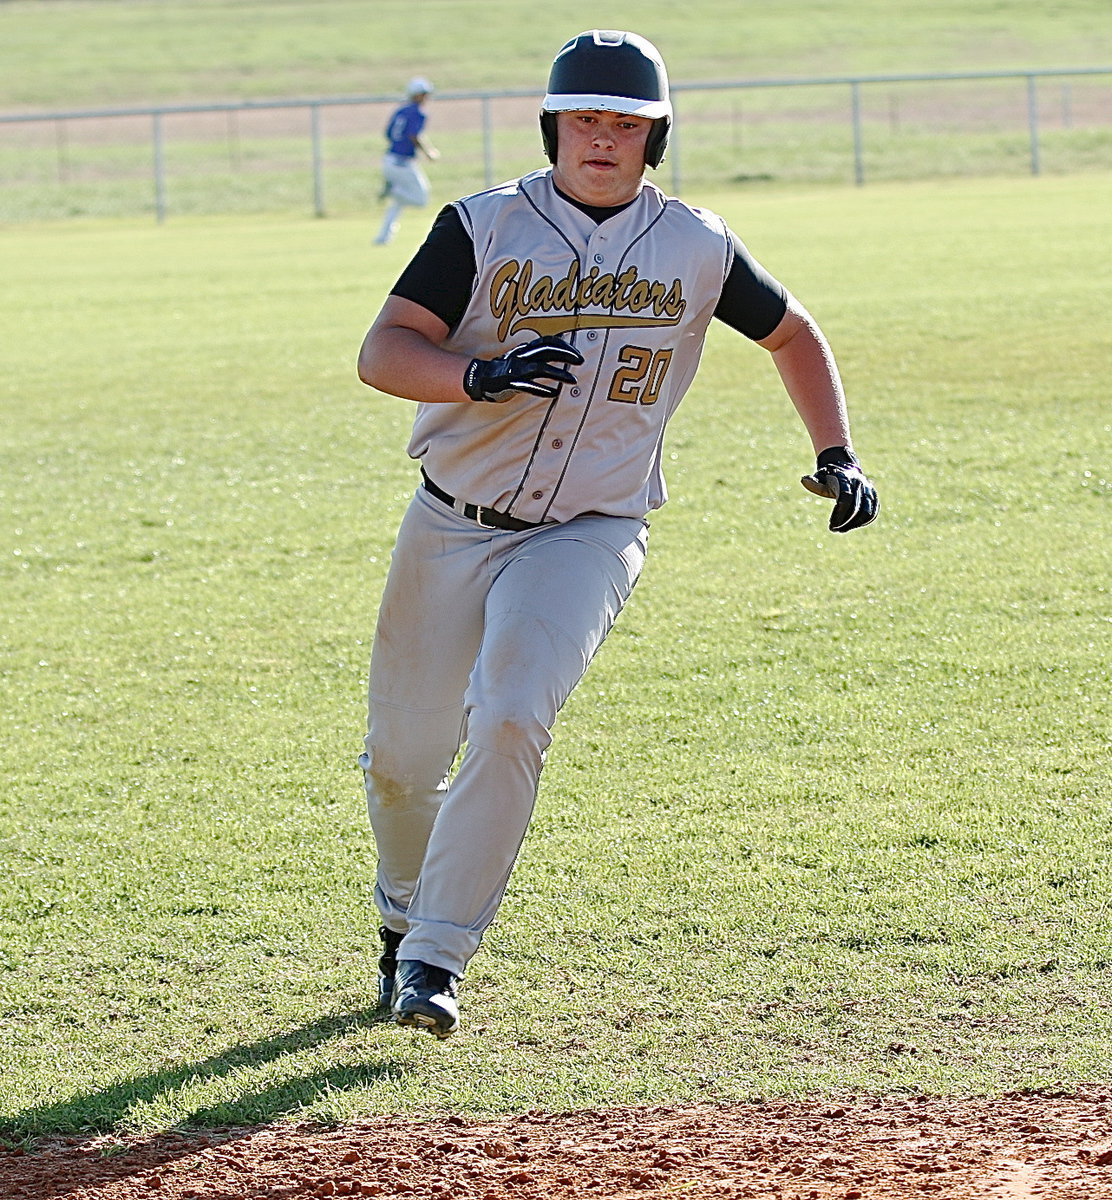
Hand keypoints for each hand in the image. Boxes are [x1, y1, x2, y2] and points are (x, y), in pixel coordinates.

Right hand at [463, 336, 582, 402]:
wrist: (481, 378)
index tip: (576, 352)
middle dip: (565, 354)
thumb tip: (558, 354)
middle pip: (546, 350)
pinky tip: (555, 393)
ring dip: (559, 374)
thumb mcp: (522, 358)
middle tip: (580, 361)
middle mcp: (522, 356)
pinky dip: (543, 389)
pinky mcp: (512, 383)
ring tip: (572, 380)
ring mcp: (516, 370)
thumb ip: (537, 355)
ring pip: (541, 368)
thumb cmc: (505, 370)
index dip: (564, 345)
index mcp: (525, 349)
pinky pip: (529, 386)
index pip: (547, 341)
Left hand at [800, 446, 878, 532]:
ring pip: (867, 512)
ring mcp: (868, 490)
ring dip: (855, 524)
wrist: (845, 467)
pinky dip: (864, 522)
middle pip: (857, 508)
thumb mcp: (819, 477)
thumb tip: (804, 480)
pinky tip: (852, 526)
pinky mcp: (873, 496)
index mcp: (846, 479)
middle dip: (846, 522)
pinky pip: (873, 512)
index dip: (839, 514)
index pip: (846, 498)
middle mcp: (860, 484)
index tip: (831, 525)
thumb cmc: (829, 476)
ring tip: (842, 529)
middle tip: (834, 529)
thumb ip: (814, 482)